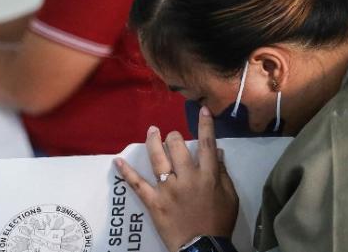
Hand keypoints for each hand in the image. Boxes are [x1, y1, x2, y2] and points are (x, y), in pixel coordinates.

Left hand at [115, 106, 237, 251]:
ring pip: (157, 159)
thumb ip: (222, 174)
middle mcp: (187, 178)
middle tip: (172, 136)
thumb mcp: (229, 197)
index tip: (202, 110)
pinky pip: (137, 184)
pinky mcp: (154, 202)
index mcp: (208, 176)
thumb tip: (217, 151)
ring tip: (151, 131)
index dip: (205, 125)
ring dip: (153, 142)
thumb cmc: (218, 223)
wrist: (202, 248)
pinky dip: (126, 172)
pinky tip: (117, 161)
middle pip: (178, 147)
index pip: (206, 144)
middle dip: (174, 137)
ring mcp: (168, 189)